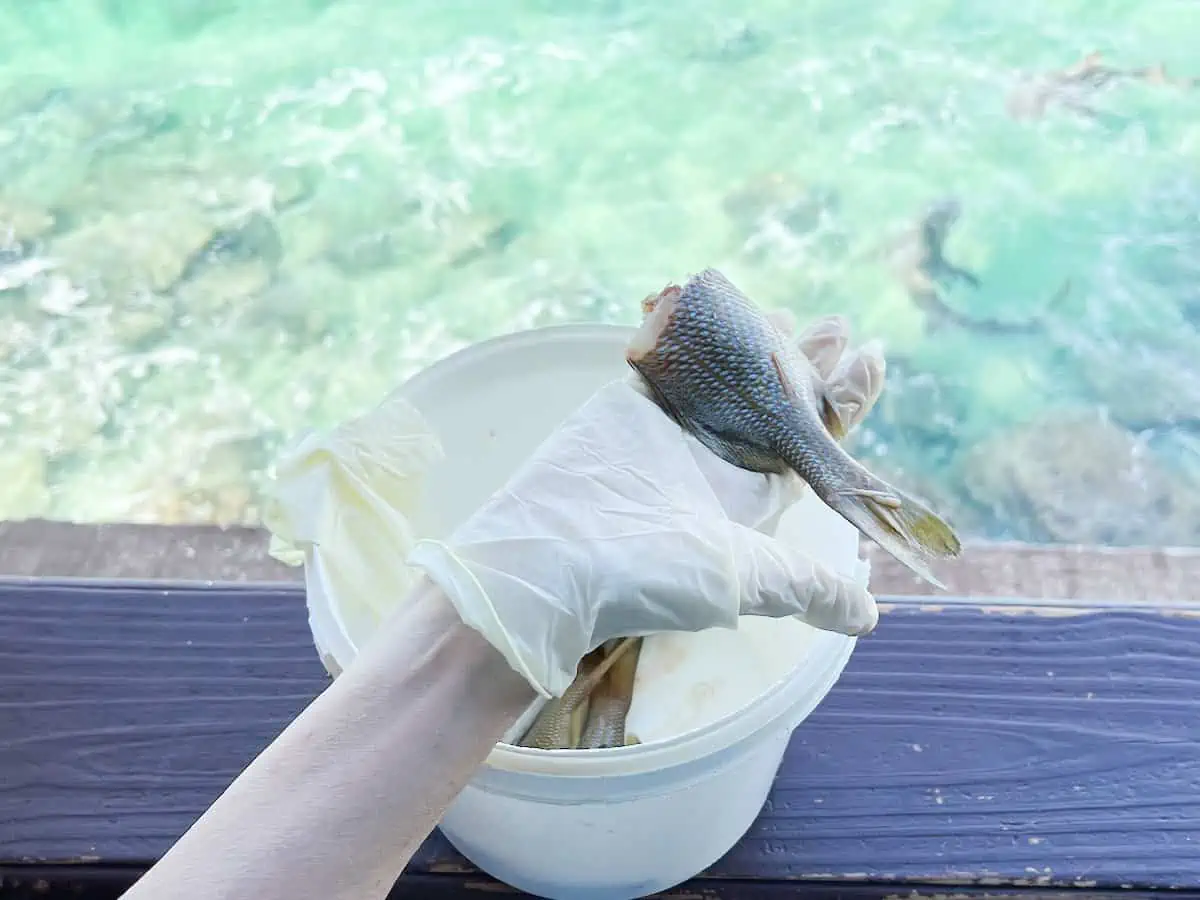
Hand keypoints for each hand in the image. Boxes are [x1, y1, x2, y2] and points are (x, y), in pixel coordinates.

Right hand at [408, 314, 886, 697]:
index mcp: (748, 498)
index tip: (871, 361)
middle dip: (808, 364)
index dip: (844, 404)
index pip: (810, 445)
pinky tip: (709, 299)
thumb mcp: (744, 579)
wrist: (550, 559)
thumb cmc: (651, 573)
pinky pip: (667, 357)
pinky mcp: (629, 402)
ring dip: (754, 341)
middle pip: (774, 403)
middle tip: (838, 325)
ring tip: (785, 310)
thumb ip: (805, 587)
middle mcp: (713, 461)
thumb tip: (870, 616)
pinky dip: (686, 331)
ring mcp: (671, 428)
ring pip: (724, 374)